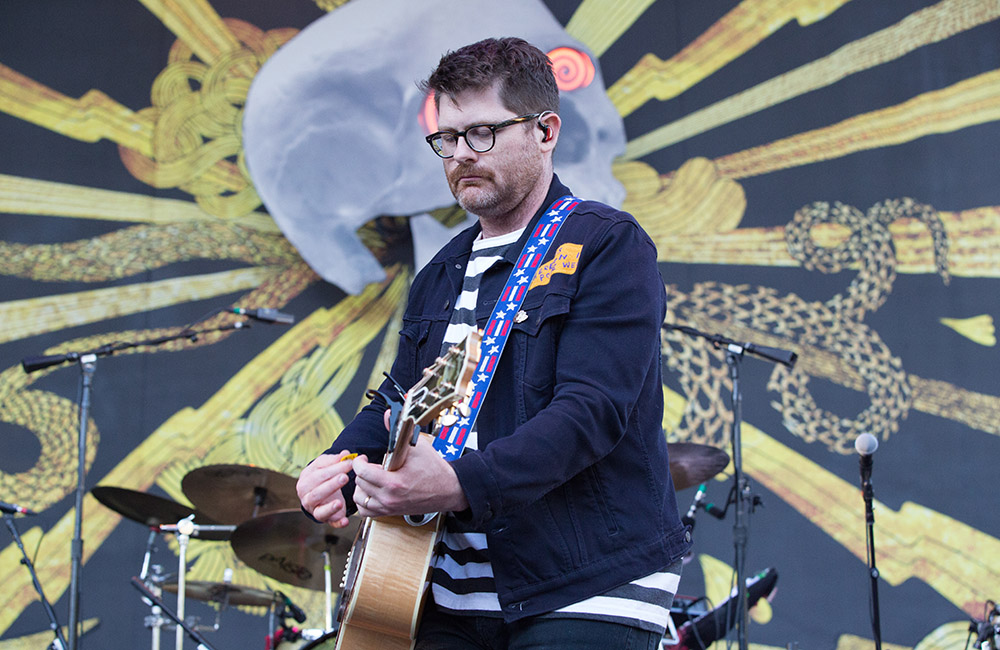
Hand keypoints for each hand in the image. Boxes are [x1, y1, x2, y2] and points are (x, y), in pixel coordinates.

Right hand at [296, 450, 354, 527]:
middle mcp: (306, 496)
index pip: (317, 473)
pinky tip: (345, 521)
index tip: (349, 463)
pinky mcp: (325, 518)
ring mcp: (315, 509)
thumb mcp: (326, 466)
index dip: (333, 467)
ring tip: (339, 502)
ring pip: (319, 509)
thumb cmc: (323, 477)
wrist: (322, 493)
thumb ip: (335, 460)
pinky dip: (338, 523)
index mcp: (306, 480)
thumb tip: (345, 454)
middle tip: (344, 477)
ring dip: (330, 506)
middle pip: (316, 491)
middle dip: (331, 484)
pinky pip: (331, 522)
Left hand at [353, 435, 468, 517]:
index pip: (362, 473)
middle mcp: (389, 498)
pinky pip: (367, 512)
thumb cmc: (435, 470)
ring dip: (361, 487)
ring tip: (370, 478)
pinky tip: (372, 491)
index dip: (359, 462)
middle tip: (371, 465)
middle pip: (359, 484)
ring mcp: (389, 508)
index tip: (363, 458)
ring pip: (360, 499)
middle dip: (362, 472)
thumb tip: (387, 415)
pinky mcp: (391, 512)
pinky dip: (365, 501)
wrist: (449, 489)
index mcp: (394, 483)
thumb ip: (398, 431)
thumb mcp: (417, 447)